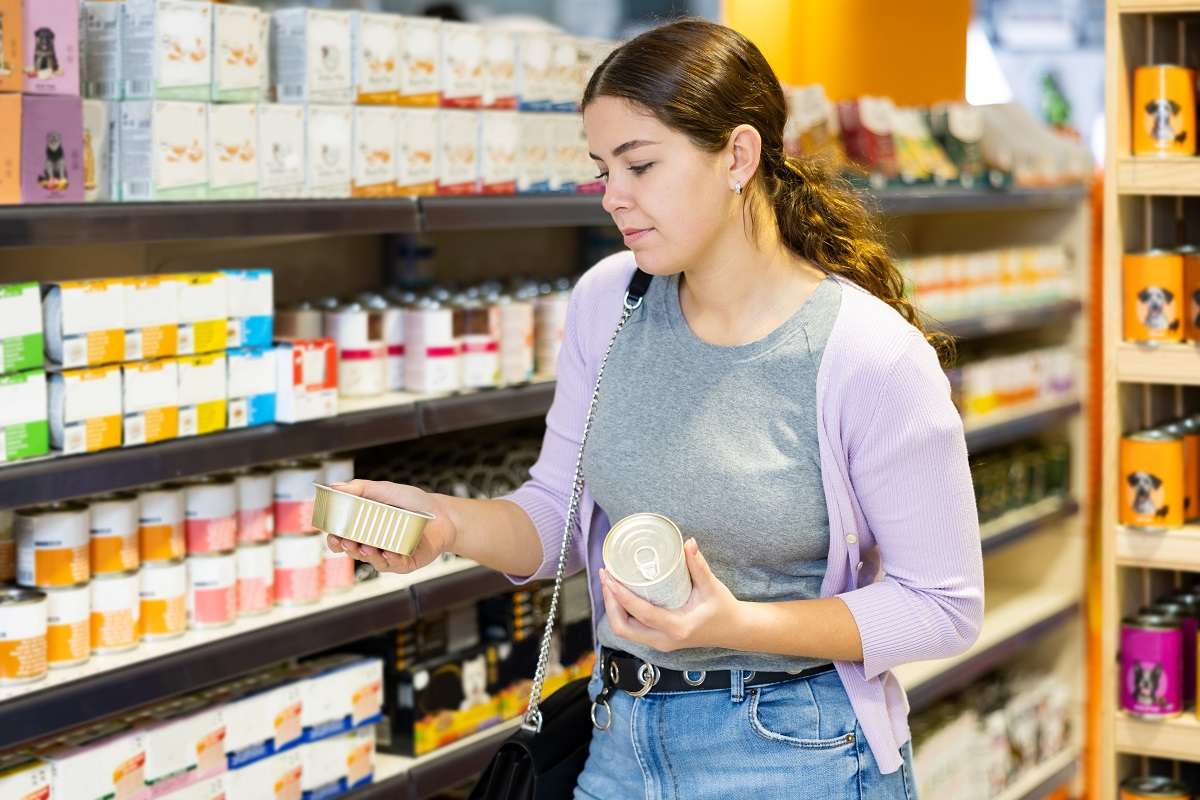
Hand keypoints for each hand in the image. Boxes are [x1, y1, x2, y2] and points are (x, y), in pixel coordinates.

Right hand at [324, 480, 457, 574]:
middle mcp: (374, 544)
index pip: (343, 538)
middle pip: (354, 551)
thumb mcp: (385, 490)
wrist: (442, 513)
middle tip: (347, 541)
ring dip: (367, 555)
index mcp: (365, 528)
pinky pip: (394, 564)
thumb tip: (335, 486)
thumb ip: (361, 489)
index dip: (335, 539)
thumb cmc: (413, 502)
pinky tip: (389, 552)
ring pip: (372, 560)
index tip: (332, 535)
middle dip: (348, 548)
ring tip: (367, 546)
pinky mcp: (405, 562)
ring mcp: (389, 554)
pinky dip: (391, 559)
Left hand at [600, 538, 742, 652]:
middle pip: (623, 628)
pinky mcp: (658, 640)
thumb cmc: (723, 610)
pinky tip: (620, 595)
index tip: (610, 578)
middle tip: (607, 578)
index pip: (641, 614)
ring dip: (613, 608)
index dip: (621, 596)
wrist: (734, 631)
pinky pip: (632, 630)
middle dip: (610, 603)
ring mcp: (659, 643)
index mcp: (676, 628)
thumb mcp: (712, 587)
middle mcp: (663, 640)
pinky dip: (621, 613)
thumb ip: (699, 566)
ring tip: (610, 583)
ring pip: (624, 631)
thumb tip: (688, 542)